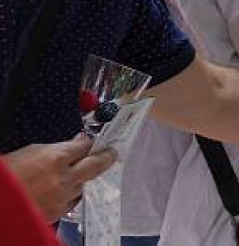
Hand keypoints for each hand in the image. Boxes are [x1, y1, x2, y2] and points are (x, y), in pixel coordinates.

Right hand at [2, 135, 116, 221]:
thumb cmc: (7, 176)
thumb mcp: (29, 152)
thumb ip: (55, 148)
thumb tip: (74, 143)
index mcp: (54, 158)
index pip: (84, 146)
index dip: (90, 142)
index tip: (94, 141)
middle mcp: (63, 178)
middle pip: (96, 164)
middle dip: (106, 157)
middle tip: (112, 153)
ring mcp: (62, 197)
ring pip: (84, 184)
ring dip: (84, 178)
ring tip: (82, 172)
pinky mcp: (58, 212)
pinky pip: (73, 201)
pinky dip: (72, 194)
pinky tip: (67, 190)